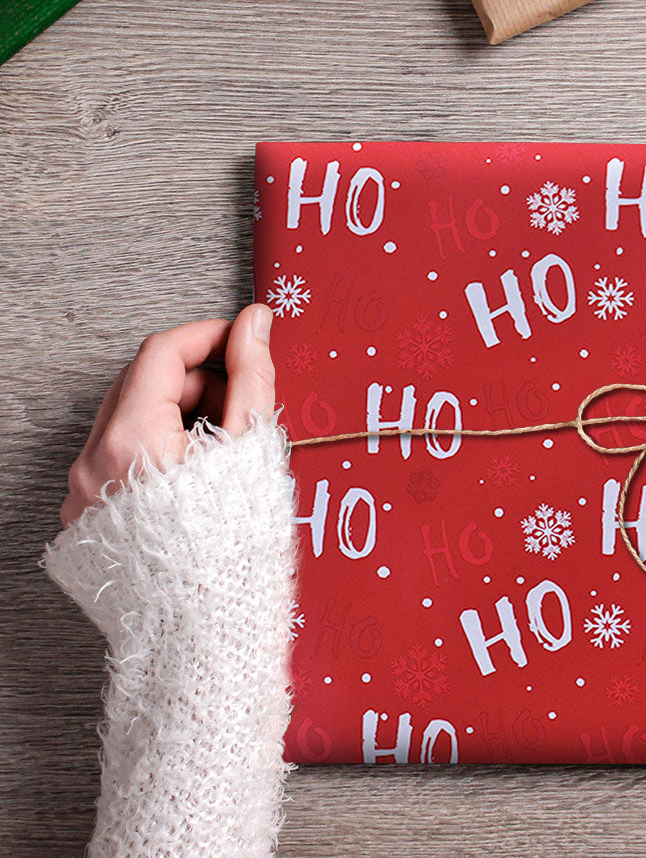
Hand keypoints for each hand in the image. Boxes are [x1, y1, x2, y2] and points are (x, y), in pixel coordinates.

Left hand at [60, 304, 275, 527]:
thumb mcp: (251, 447)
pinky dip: (154, 450)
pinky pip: (116, 461)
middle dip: (195, 377)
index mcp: (131, 439)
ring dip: (175, 413)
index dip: (208, 336)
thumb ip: (252, 374)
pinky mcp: (86, 519)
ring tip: (222, 443)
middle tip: (240, 396)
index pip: (161, 353)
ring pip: (127, 421)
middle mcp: (93, 463)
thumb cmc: (233, 547)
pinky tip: (195, 475)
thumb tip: (254, 323)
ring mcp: (82, 494)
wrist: (207, 630)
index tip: (241, 337)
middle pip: (140, 383)